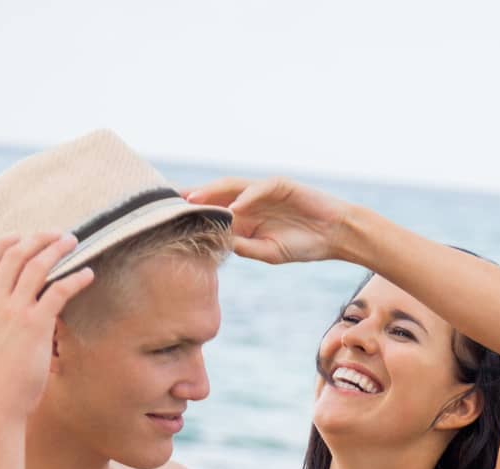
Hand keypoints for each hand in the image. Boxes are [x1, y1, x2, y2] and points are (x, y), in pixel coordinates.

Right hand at [0, 233, 94, 422]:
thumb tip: (2, 328)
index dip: (5, 242)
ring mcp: (13, 312)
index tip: (20, 236)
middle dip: (36, 238)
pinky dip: (75, 278)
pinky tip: (88, 275)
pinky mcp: (35, 325)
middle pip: (14, 254)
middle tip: (56, 234)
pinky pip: (59, 291)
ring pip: (36, 266)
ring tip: (74, 242)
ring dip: (57, 249)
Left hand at [183, 177, 350, 264]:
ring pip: (231, 188)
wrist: (335, 235)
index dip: (193, 215)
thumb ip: (246, 247)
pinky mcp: (281, 185)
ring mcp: (263, 191)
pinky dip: (246, 197)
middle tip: (165, 202)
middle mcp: (249, 201)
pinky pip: (259, 189)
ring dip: (212, 193)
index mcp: (244, 219)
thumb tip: (221, 245)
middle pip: (215, 195)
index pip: (213, 213)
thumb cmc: (304, 245)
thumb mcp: (269, 252)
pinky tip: (232, 207)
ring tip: (192, 201)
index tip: (168, 220)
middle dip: (192, 197)